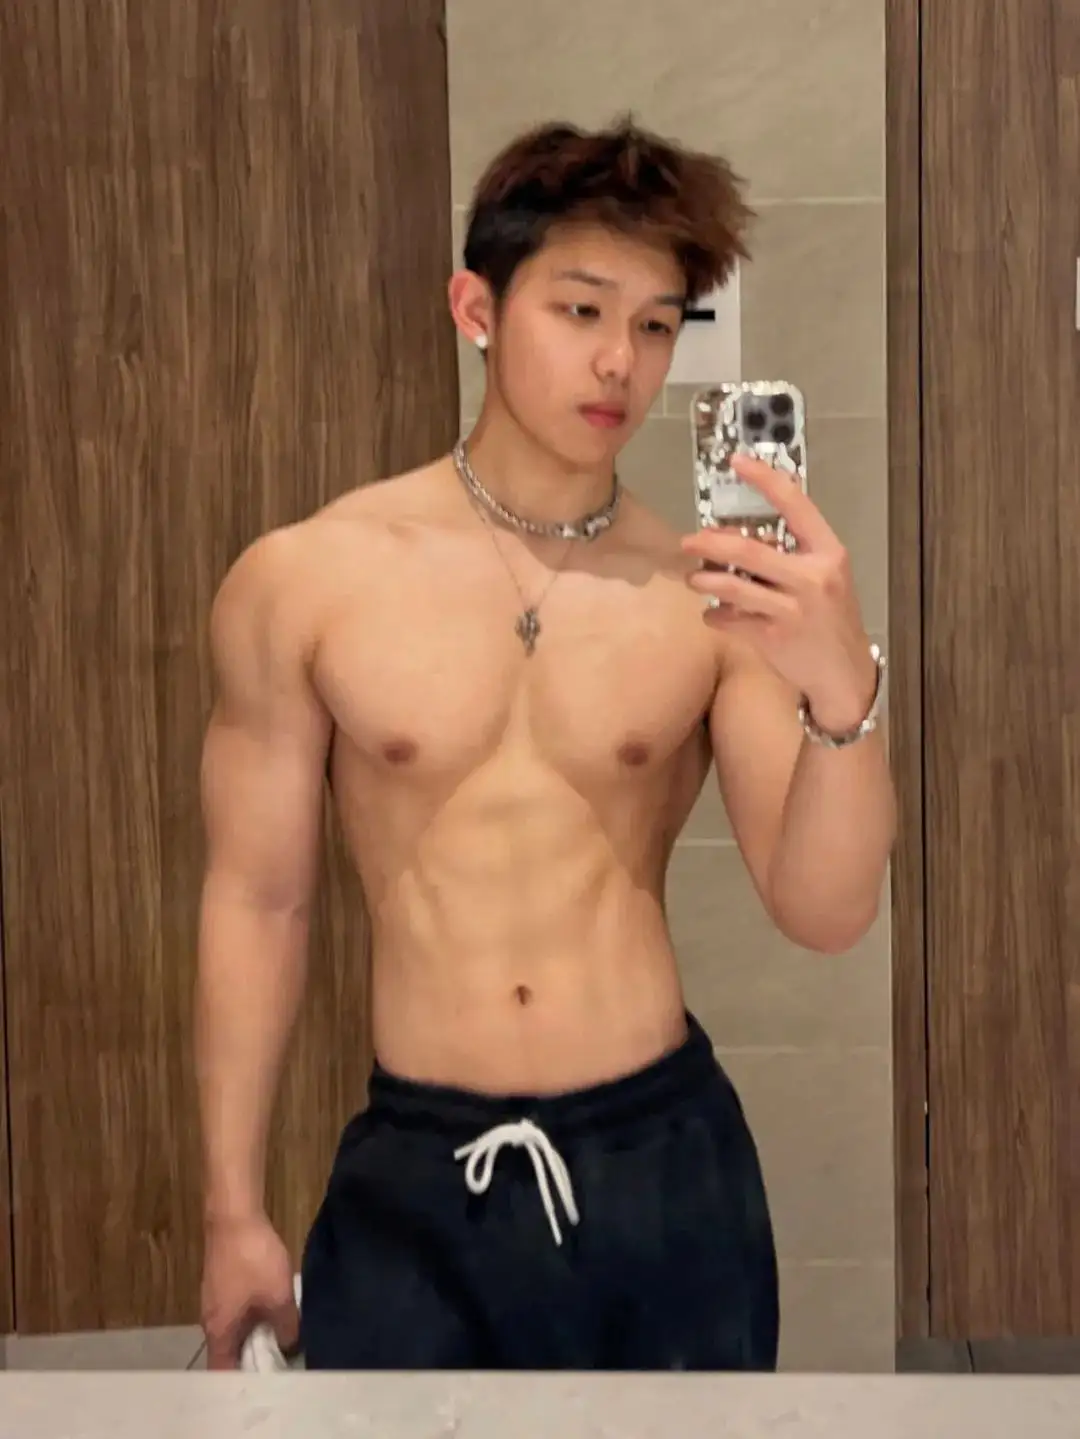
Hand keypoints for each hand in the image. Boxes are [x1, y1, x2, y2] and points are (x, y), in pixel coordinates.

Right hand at [200, 1213, 298, 1370]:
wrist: (234, 1215)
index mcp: (219, 1332)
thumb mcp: (278, 1296)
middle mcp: (210, 1321)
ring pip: (235, 1330)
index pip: (223, 1373)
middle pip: (229, 1352)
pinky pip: (238, 1311)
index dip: (242, 1385)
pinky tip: (274, 1308)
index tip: (266, 1387)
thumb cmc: (252, 1260)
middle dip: (254, 1360)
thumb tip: (290, 1346)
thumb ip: (287, 1327)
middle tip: (282, 1363)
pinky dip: (254, 1316)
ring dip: (256, 1335)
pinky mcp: (222, 1282)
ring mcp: (215, 1300)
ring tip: (283, 1338)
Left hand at [681, 455, 877, 733]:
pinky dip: (716, 616)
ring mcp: (794, 610)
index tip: (737, 461)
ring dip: (706, 580)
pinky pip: (732, 620)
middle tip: (689, 540)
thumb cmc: (829, 620)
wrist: (844, 673)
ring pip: (735, 587)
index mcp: (829, 553)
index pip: (796, 504)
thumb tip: (737, 536)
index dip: (765, 479)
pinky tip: (713, 615)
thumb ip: (791, 555)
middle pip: (751, 551)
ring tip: (694, 579)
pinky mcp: (775, 639)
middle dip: (713, 543)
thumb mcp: (823, 578)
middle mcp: (814, 578)